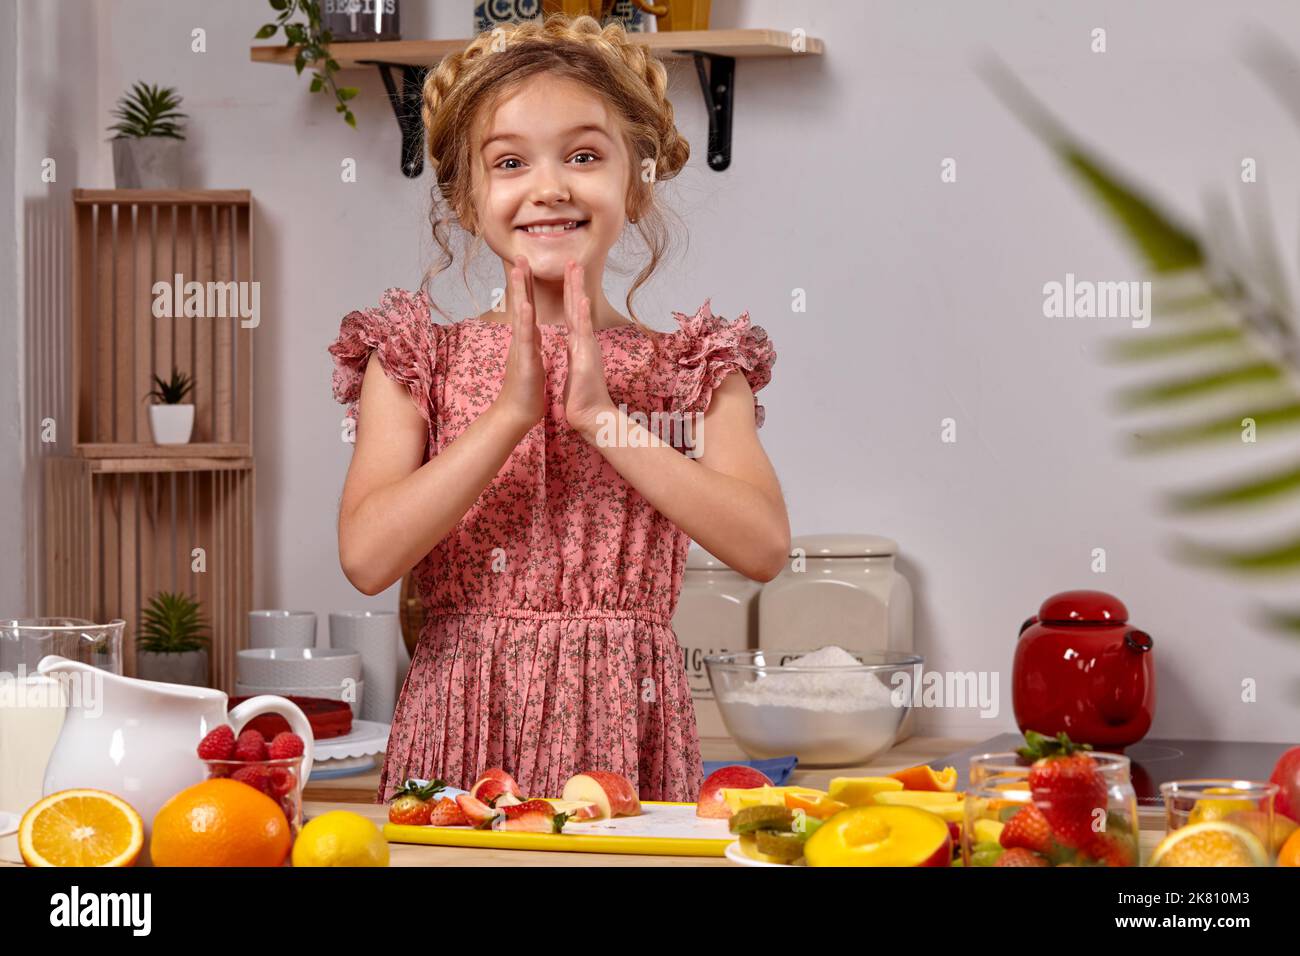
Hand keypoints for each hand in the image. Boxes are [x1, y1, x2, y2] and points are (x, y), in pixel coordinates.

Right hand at [493, 255, 545, 432]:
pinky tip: (525, 306)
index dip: (526, 286)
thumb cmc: (526, 389)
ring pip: (520, 314)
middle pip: (520, 303)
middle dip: (520, 279)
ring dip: (519, 291)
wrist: (517, 413)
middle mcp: (521, 339)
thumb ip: (532, 343)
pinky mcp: (525, 360)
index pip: (527, 306)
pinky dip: (525, 321)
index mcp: (527, 338)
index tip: (526, 265)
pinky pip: (525, 338)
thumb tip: (533, 330)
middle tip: (518, 256)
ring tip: (518, 270)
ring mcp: (521, 347)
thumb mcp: (532, 359)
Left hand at [561, 260, 615, 440]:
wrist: (590, 415)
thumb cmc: (582, 397)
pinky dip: (583, 315)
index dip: (570, 294)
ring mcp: (587, 346)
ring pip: (581, 312)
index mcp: (578, 344)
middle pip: (578, 306)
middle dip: (574, 282)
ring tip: (576, 268)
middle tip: (572, 260)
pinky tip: (582, 299)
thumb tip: (574, 348)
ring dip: (578, 289)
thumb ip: (576, 356)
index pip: (572, 313)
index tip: (567, 274)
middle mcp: (584, 341)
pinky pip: (583, 333)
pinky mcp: (586, 357)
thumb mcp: (577, 369)